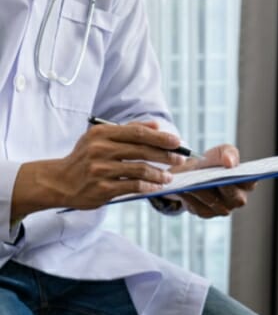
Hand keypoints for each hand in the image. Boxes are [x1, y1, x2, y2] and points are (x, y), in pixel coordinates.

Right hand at [40, 120, 184, 209]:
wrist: (59, 181)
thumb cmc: (86, 158)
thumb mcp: (101, 138)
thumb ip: (129, 130)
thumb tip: (156, 125)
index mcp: (102, 133)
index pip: (138, 133)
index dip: (160, 138)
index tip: (177, 142)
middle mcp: (100, 150)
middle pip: (142, 150)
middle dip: (165, 155)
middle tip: (180, 159)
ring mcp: (101, 170)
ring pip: (140, 170)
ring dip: (159, 174)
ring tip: (169, 177)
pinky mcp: (103, 189)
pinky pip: (133, 186)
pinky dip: (148, 186)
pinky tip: (156, 187)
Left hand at [167, 144, 256, 218]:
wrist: (193, 174)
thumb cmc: (212, 164)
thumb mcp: (221, 153)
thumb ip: (228, 154)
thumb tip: (230, 162)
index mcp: (246, 184)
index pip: (249, 182)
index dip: (241, 177)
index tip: (230, 170)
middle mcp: (237, 199)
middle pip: (232, 195)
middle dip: (220, 185)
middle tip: (208, 177)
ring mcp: (222, 209)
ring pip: (212, 201)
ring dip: (201, 190)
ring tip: (190, 181)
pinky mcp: (206, 213)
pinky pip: (198, 206)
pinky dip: (190, 197)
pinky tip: (183, 188)